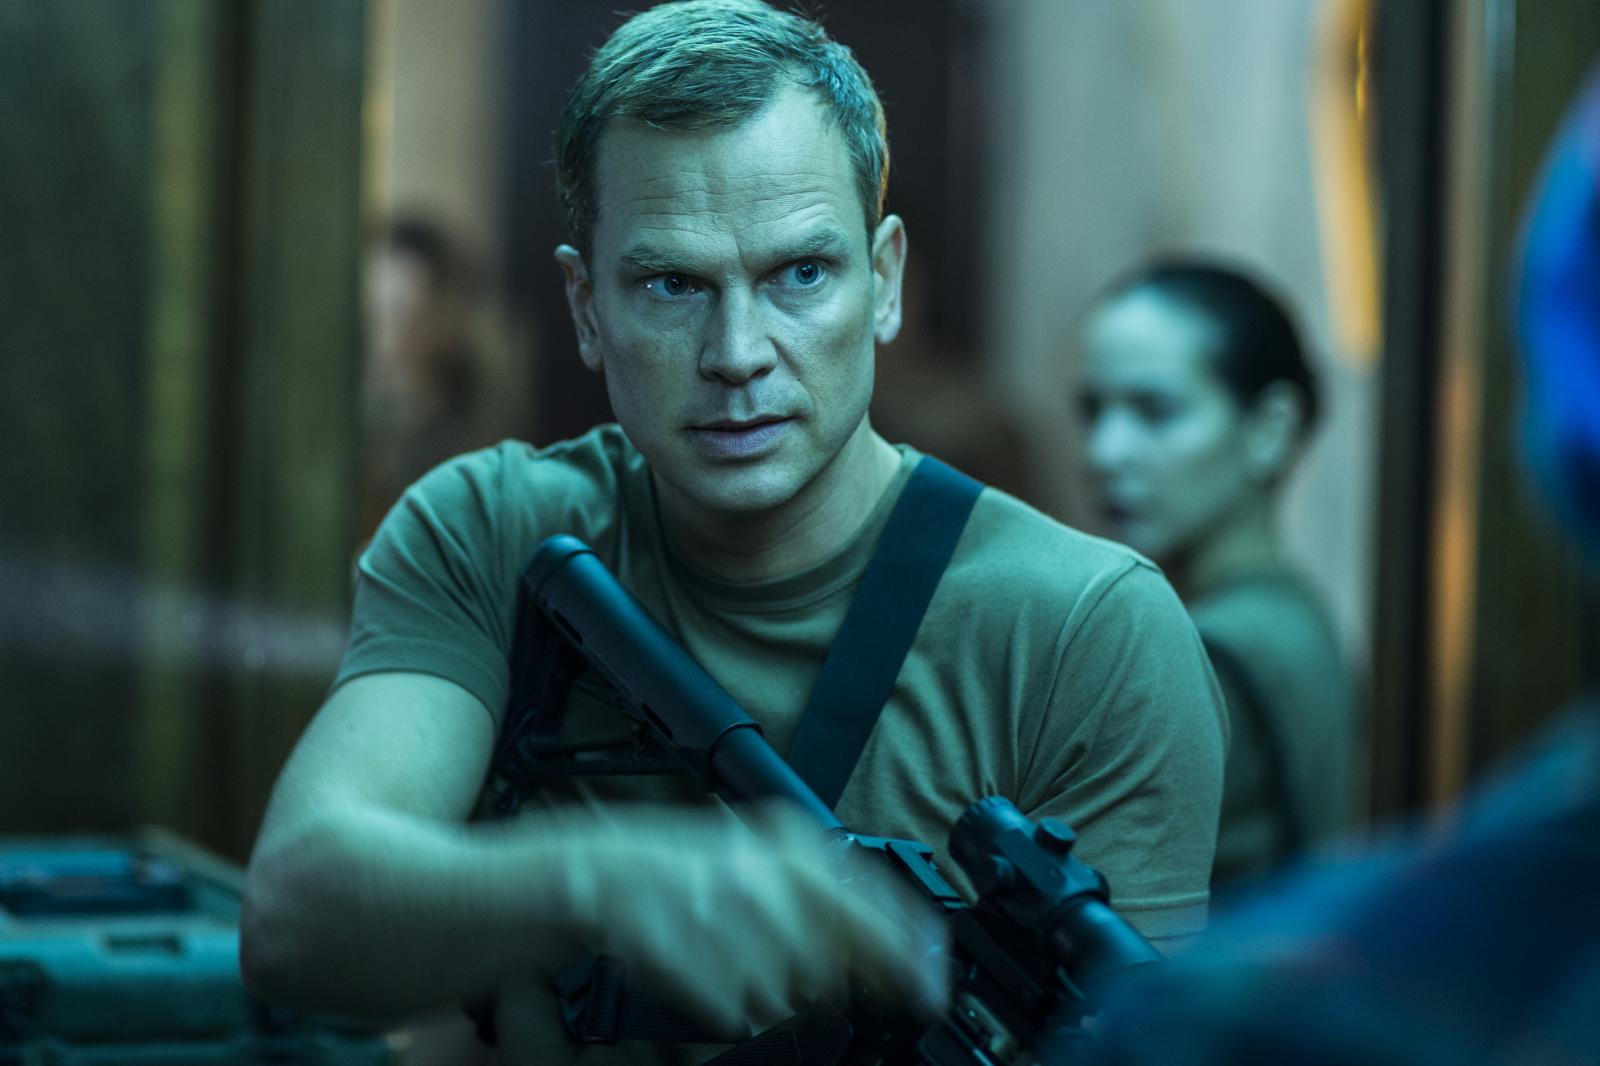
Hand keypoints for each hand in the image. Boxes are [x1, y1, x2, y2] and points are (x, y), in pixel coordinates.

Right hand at [544, 802, 948, 1038]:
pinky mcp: (701, 970)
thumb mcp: (759, 856)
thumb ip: (820, 895)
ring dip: (769, 985)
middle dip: (823, 973)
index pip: (873, 907)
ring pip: (788, 993)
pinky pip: (741, 1012)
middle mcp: (769, 884)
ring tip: (727, 948)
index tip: (932, 989)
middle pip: (834, 962)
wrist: (596, 876)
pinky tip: (704, 965)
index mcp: (788, 847)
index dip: (910, 953)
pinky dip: (727, 1000)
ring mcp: (733, 929)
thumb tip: (886, 950)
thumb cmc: (680, 867)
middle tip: (788, 958)